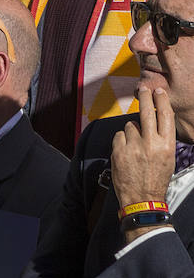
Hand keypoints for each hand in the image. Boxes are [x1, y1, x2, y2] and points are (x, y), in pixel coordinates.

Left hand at [112, 85, 175, 236]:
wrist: (142, 199)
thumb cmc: (156, 179)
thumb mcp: (167, 159)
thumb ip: (161, 139)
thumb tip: (154, 121)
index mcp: (167, 146)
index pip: (165, 116)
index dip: (161, 101)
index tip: (158, 90)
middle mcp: (151, 143)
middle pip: (147, 112)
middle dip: (145, 97)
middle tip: (142, 88)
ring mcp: (134, 146)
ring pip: (130, 126)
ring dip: (131, 132)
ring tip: (136, 148)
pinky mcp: (119, 150)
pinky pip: (119, 136)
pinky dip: (121, 141)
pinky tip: (126, 153)